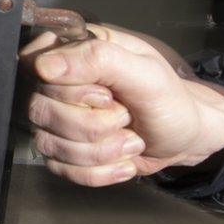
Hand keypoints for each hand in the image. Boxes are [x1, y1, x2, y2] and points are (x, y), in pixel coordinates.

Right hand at [20, 27, 223, 186]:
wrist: (186, 137)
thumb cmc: (170, 100)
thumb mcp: (146, 74)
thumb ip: (98, 60)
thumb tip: (44, 65)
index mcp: (77, 51)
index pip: (38, 67)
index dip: (72, 90)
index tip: (107, 95)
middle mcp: (61, 83)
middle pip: (41, 109)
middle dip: (94, 125)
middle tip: (126, 116)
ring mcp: (59, 118)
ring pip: (49, 143)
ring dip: (101, 152)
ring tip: (130, 139)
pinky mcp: (64, 150)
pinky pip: (62, 169)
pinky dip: (100, 171)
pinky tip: (123, 160)